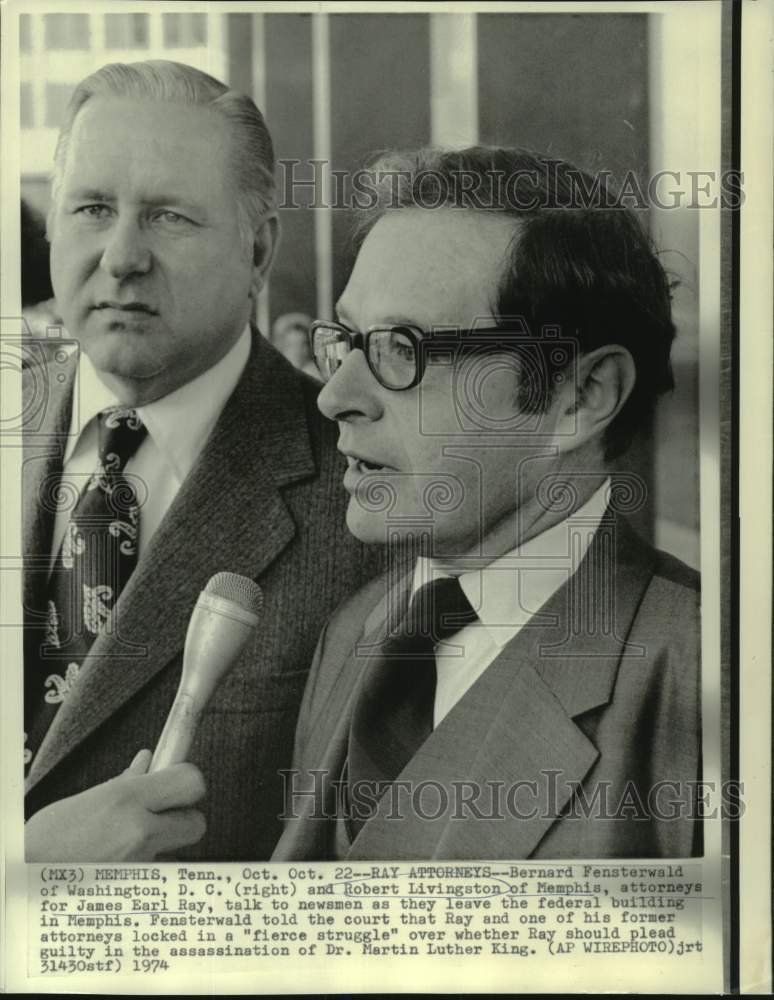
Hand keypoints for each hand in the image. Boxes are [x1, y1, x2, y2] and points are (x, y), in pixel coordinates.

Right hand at [25, 750, 206, 860]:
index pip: (191, 782)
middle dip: (183, 818)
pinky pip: (156, 874)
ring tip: (127, 843)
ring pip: (175, 852)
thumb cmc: (47, 839)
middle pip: (196, 823)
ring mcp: (140, 865)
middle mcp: (139, 831)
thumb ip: (126, 782)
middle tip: (161, 814)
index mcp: (127, 799)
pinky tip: (120, 862)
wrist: (26, 878)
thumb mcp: (88, 799)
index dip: (187, 781)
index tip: (177, 780)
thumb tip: (148, 763)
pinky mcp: (136, 890)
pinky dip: (145, 867)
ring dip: (160, 845)